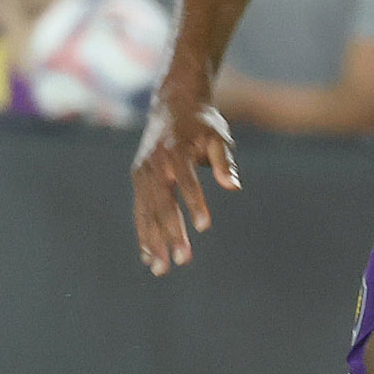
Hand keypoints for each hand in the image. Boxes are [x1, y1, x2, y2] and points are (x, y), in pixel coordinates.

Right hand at [131, 85, 239, 274]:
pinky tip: (149, 257)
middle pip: (162, 202)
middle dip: (171, 232)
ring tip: (161, 269)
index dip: (195, 203)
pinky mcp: (139, 181)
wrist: (172, 104)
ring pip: (146, 212)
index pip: (186, 181)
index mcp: (175, 150)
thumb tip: (234, 186)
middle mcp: (154, 164)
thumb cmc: (202, 123)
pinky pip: (140, 211)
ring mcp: (142, 173)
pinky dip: (144, 233)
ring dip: (153, 241)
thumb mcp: (217, 135)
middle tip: (183, 260)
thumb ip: (223, 160)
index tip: (204, 226)